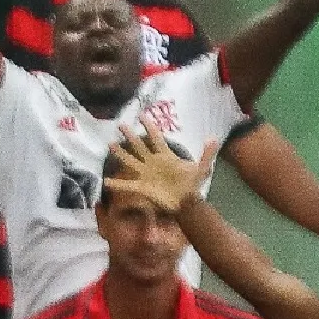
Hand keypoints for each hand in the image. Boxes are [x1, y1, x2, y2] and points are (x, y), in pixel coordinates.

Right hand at [104, 125, 219, 212]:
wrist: (187, 203)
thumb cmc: (192, 185)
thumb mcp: (201, 169)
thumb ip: (206, 154)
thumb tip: (213, 138)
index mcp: (166, 156)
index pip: (156, 138)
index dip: (149, 126)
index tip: (142, 115)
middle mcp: (153, 163)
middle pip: (139, 146)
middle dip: (130, 136)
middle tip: (120, 125)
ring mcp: (146, 174)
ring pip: (130, 161)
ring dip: (120, 154)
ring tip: (110, 145)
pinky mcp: (142, 187)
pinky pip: (127, 185)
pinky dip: (116, 184)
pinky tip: (105, 182)